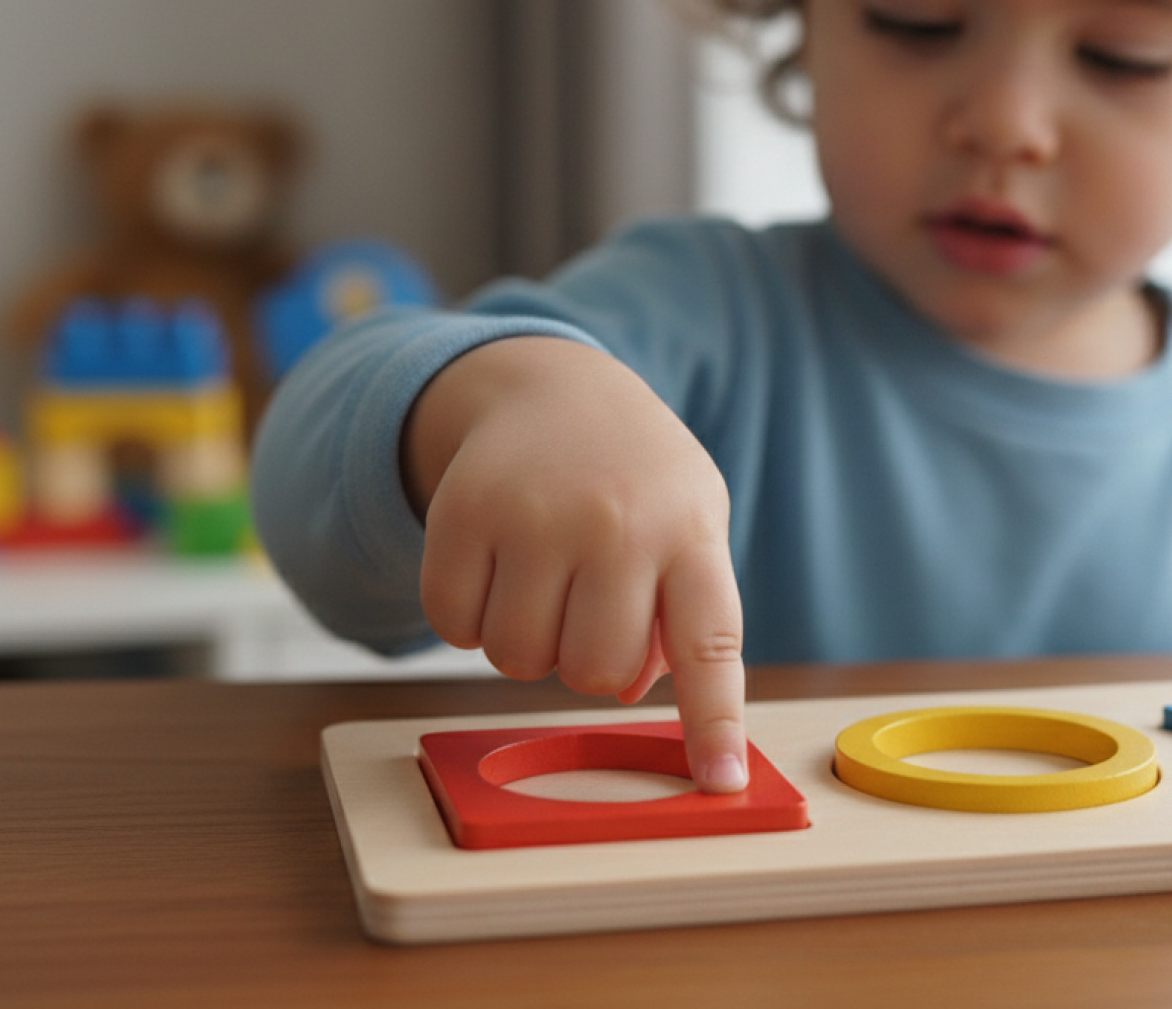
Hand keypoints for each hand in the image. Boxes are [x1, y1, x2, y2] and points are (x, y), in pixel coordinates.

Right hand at [403, 337, 748, 791]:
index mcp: (690, 534)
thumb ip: (678, 617)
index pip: (711, 645)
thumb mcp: (687, 529)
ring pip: (516, 659)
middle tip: (588, 609)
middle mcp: (617, 522)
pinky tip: (494, 569)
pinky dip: (467, 620)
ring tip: (544, 583)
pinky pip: (452, 627)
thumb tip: (625, 691)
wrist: (555, 387)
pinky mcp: (462, 511)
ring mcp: (536, 514)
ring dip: (524, 645)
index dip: (713, 722)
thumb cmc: (637, 483)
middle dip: (586, 663)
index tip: (719, 785)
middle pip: (592, 671)